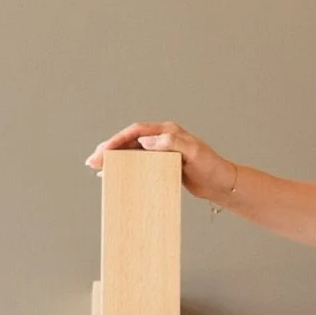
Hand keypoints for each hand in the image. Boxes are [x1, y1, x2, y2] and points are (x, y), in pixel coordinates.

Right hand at [85, 122, 237, 205]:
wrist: (222, 183)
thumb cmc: (211, 167)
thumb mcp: (194, 153)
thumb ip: (172, 143)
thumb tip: (146, 140)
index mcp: (168, 132)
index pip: (137, 131)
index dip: (119, 139)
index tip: (105, 149)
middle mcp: (163, 138)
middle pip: (130, 140)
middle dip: (110, 148)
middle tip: (93, 160)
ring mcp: (162, 151)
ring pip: (132, 151)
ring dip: (115, 157)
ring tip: (97, 166)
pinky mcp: (163, 163)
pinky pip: (139, 162)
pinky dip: (125, 165)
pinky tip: (114, 173)